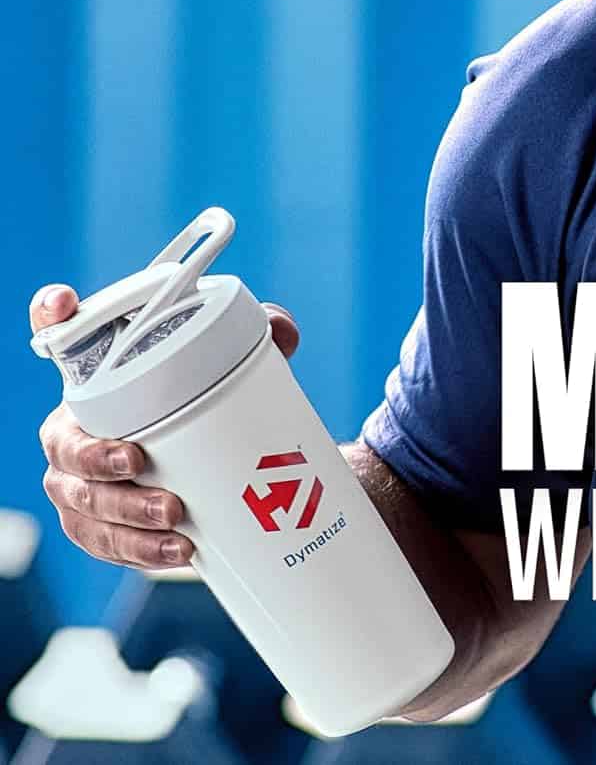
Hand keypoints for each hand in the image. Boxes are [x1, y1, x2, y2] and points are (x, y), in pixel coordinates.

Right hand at [31, 283, 300, 568]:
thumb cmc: (205, 398)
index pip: (59, 335)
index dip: (50, 316)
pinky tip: (178, 551)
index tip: (62, 305)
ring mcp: (78, 482)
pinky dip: (140, 551)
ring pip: (83, 503)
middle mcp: (73, 429)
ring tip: (174, 519)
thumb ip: (261, 338)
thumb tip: (283, 331)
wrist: (208, 462)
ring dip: (124, 515)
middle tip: (137, 463)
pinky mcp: (97, 525)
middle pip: (65, 446)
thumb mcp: (237, 366)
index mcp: (95, 379)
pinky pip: (105, 543)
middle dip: (96, 459)